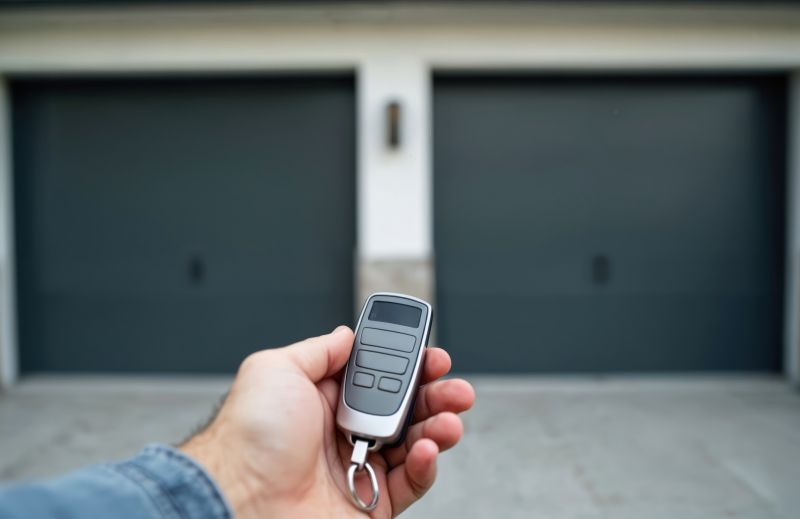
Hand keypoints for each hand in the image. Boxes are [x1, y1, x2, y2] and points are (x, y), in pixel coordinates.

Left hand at [180, 326, 474, 517]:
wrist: (239, 498)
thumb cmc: (248, 437)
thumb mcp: (277, 369)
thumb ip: (319, 350)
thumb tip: (347, 334)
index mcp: (324, 399)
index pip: (379, 377)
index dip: (409, 366)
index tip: (432, 356)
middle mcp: (343, 432)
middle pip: (404, 409)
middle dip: (435, 395)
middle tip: (454, 388)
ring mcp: (357, 468)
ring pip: (413, 444)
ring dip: (438, 427)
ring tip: (447, 420)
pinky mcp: (369, 504)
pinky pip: (409, 483)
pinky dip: (425, 466)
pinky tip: (426, 450)